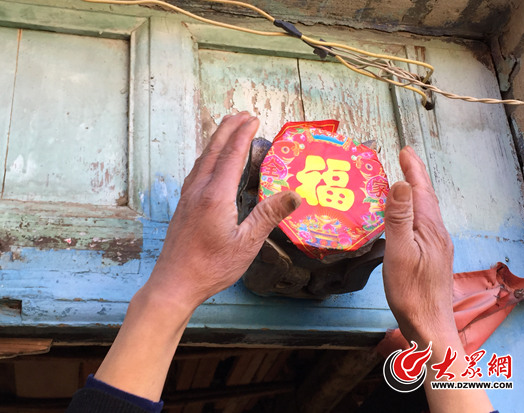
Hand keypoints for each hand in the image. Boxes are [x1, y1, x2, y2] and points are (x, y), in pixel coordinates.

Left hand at [144, 111, 300, 313]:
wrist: (174, 283)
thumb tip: (295, 195)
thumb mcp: (247, 243)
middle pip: (213, 150)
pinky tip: (209, 162)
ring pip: (202, 159)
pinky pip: (196, 171)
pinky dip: (207, 156)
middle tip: (241, 115)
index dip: (243, 135)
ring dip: (216, 141)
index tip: (253, 119)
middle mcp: (199, 190)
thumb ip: (269, 215)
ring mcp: (188, 197)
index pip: (231, 156)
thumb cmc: (211, 266)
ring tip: (227, 130)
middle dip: (227, 129)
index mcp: (216, 196)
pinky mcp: (184, 206)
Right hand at [383, 147, 492, 412]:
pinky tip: (408, 219)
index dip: (413, 170)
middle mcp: (438, 234)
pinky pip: (424, 225)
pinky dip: (414, 212)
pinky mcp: (434, 258)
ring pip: (426, 212)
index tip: (404, 150)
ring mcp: (438, 247)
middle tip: (404, 159)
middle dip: (415, 177)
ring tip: (404, 183)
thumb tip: (400, 183)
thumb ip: (400, 218)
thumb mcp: (400, 252)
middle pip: (427, 199)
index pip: (421, 191)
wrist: (429, 325)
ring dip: (416, 194)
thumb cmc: (410, 291)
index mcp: (430, 229)